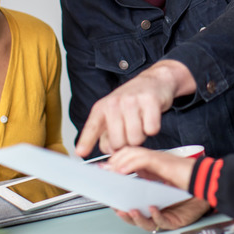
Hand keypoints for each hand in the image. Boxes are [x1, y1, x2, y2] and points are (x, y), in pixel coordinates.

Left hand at [75, 60, 195, 156]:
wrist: (153, 81)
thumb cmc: (131, 101)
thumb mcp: (113, 115)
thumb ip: (107, 135)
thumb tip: (111, 151)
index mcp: (102, 108)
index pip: (92, 127)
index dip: (86, 141)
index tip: (80, 152)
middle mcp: (114, 103)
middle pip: (118, 142)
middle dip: (126, 143)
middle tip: (130, 130)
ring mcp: (132, 101)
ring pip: (135, 139)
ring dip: (141, 136)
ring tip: (140, 122)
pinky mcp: (150, 101)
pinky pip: (151, 130)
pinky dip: (152, 128)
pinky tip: (150, 117)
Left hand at [108, 146, 195, 189]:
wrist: (201, 178)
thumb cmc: (185, 180)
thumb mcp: (160, 179)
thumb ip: (146, 175)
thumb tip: (129, 178)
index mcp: (151, 160)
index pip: (129, 153)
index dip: (115, 158)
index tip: (105, 167)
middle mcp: (152, 156)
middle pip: (127, 150)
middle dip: (112, 159)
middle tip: (103, 170)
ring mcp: (157, 157)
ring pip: (132, 152)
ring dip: (118, 162)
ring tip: (109, 171)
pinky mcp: (162, 162)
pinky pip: (142, 160)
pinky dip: (129, 165)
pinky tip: (121, 172)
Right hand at [109, 146, 207, 231]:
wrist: (202, 178)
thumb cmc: (182, 171)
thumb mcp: (157, 161)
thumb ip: (138, 161)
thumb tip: (119, 164)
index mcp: (146, 191)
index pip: (128, 196)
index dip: (117, 196)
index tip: (107, 192)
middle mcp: (152, 203)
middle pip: (133, 213)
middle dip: (122, 211)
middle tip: (115, 206)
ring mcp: (162, 213)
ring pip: (145, 222)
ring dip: (136, 217)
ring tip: (131, 209)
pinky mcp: (173, 219)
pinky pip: (162, 221)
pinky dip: (155, 216)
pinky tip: (152, 207)